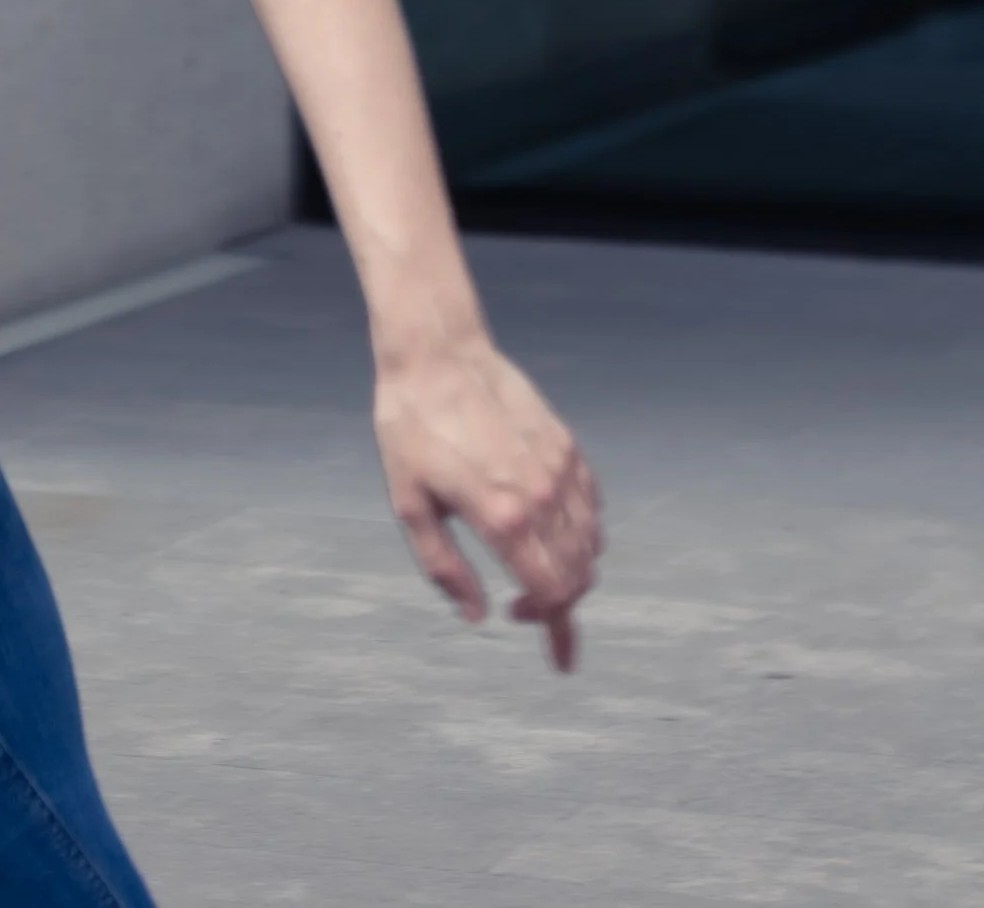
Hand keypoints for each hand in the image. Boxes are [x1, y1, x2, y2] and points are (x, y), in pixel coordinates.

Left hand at [373, 332, 601, 670]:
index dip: (552, 629)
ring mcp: (560, 468)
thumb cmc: (412, 427)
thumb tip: (477, 616)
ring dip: (573, 572)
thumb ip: (442, 567)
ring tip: (537, 575)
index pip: (551, 595)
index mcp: (503, 517)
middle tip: (524, 611)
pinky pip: (590, 507)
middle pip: (577, 577)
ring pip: (590, 546)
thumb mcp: (408, 503)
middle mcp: (542, 497)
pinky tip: (552, 534)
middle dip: (560, 608)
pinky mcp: (566, 445)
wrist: (436, 353)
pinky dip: (583, 533)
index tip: (544, 645)